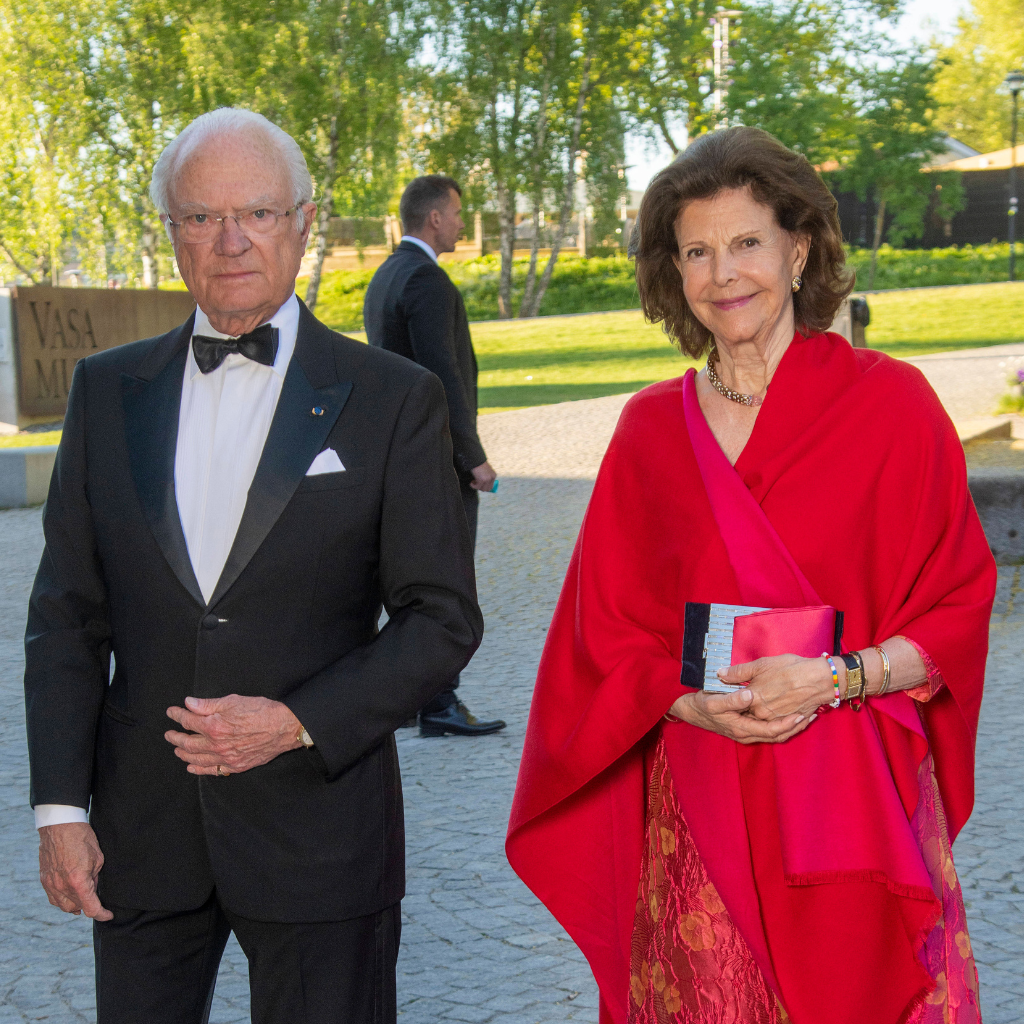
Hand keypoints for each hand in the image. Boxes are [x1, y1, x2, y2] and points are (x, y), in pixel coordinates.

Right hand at [39, 822, 112, 920]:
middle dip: (89, 906)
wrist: (60, 825)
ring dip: (75, 905)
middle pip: (77, 908)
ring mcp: (51, 884)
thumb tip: (93, 888)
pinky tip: (70, 894)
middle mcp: (62, 886)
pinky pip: (53, 898)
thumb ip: (95, 877)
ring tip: (84, 899)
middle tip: (97, 898)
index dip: (102, 914)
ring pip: (63, 906)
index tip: (108, 914)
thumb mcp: (98, 858)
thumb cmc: (82, 837)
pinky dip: (63, 900)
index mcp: (78, 881)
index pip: (91, 908)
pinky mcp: (44, 879)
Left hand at [165, 695, 302, 775]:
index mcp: (214, 726)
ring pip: (197, 758)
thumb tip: (189, 703)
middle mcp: (216, 745)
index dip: (177, 715)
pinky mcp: (236, 766)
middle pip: (188, 743)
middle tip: (169, 734)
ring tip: (177, 749)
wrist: (284, 727)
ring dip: (184, 753)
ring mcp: (225, 758)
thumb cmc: (262, 711)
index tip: (171, 712)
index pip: (188, 720)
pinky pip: (212, 771)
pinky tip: (192, 766)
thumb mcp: (233, 701)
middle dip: (175, 738)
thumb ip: (208, 704)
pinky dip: (199, 769)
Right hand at [469, 461, 496, 491]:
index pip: (491, 486)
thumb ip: (487, 477)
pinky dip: (473, 486)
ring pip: (482, 489)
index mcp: (493, 475)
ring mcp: (487, 479)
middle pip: (487, 489)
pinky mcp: (482, 480)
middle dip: (481, 488)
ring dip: (476, 487)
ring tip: (473, 482)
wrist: (475, 460)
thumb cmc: (479, 464)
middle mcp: (491, 478)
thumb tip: (484, 486)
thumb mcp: (486, 471)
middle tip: (476, 484)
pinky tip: (471, 482)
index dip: (484, 487)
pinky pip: (477, 487)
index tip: (479, 485)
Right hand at [668, 687, 813, 744]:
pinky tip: (789, 714)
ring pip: (774, 734)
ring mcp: (746, 733)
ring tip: (807, 715)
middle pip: (777, 735)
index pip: (771, 730)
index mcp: (741, 727)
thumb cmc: (701, 703)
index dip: (788, 724)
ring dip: (791, 726)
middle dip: (795, 726)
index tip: (801, 714)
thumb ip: (732, 698)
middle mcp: (746, 734)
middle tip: (812, 714)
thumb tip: (749, 695)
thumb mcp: (713, 700)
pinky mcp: (746, 727)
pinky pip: (768, 730)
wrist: (689, 710)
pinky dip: (781, 724)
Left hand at [717, 653, 835, 720]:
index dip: (731, 700)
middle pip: (747, 715)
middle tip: (744, 702)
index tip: (727, 695)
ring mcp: (776, 720)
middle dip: (744, 710)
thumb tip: (720, 674)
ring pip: (761, 723)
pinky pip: (777, 729)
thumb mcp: (761, 664)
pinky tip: (774, 713)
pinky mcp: (788, 723)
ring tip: (759, 707)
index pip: (734, 705)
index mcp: (753, 699)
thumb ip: (738, 672)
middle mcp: (762, 714)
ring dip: (758, 718)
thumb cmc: (791, 669)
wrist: (820, 679)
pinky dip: (774, 723)